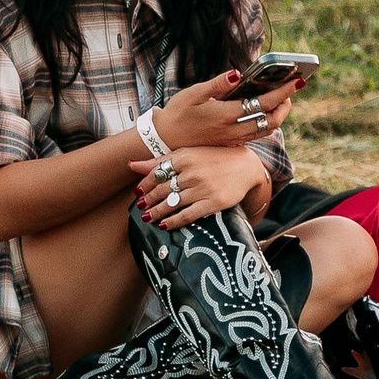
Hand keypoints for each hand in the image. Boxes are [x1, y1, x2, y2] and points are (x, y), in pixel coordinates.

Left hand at [127, 144, 271, 228]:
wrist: (246, 166)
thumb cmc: (214, 158)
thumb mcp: (189, 153)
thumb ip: (161, 160)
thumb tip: (131, 165)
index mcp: (185, 156)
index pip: (157, 173)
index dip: (145, 185)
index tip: (138, 192)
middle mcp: (193, 172)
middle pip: (163, 190)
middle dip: (149, 200)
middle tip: (140, 207)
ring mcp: (203, 188)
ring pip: (172, 203)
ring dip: (157, 212)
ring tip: (148, 217)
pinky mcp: (213, 203)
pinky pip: (187, 215)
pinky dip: (173, 222)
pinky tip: (164, 225)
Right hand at [150, 68, 298, 150]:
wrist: (165, 140)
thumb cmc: (178, 112)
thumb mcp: (194, 93)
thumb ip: (218, 84)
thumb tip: (237, 73)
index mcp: (226, 115)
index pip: (263, 104)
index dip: (283, 92)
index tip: (298, 80)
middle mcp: (234, 130)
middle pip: (272, 121)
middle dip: (286, 104)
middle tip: (290, 88)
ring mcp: (234, 139)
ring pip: (266, 129)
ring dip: (278, 114)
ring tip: (281, 97)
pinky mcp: (231, 143)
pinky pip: (256, 134)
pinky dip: (266, 122)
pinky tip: (264, 109)